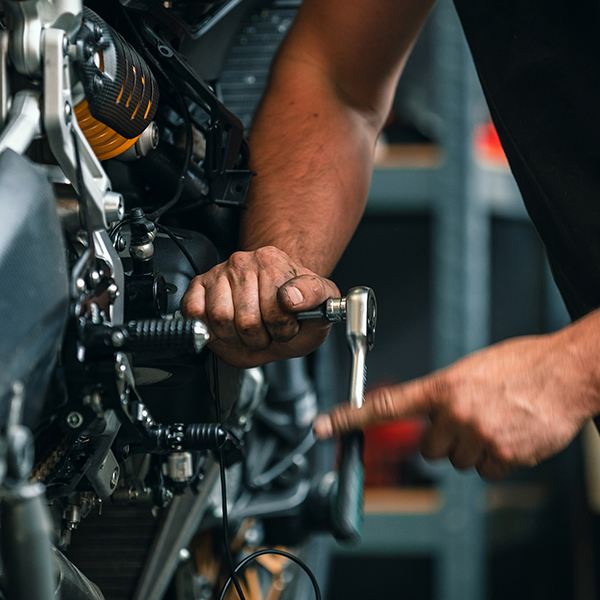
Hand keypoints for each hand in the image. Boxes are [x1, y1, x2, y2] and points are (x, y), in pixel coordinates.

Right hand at [181, 246, 339, 367]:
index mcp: (273, 261)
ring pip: (220, 319)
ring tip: (247, 331)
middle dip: (258, 338)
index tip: (287, 328)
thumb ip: (316, 296)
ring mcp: (219, 273)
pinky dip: (208, 329)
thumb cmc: (296, 310)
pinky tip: (224, 328)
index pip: (276, 309)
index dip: (282, 329)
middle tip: (266, 332)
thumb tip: (292, 297)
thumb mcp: (322, 303)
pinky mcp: (199, 287)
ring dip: (235, 337)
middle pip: (246, 320)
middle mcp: (243, 262)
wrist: (279, 311)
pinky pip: (194, 311)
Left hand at [314, 323, 599, 478]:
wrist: (566, 373)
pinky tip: (510, 434)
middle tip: (469, 418)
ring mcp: (478, 437)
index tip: (322, 428)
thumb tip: (427, 415)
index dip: (348, 419)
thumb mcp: (469, 369)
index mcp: (441, 387)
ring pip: (456, 462)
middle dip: (443, 439)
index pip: (383, 407)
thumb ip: (443, 393)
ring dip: (471, 448)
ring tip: (496, 420)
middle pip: (428, 449)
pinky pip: (484, 471)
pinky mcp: (503, 457)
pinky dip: (495, 459)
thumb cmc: (519, 365)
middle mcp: (454, 413)